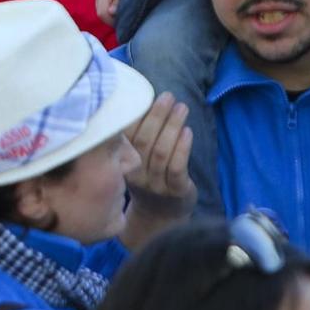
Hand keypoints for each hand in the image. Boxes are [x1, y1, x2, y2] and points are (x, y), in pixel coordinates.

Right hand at [122, 92, 195, 249]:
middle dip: (157, 115)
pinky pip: (177, 168)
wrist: (160, 216)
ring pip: (161, 152)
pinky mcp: (175, 191)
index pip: (126, 135)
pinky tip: (188, 131)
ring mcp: (156, 184)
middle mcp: (136, 174)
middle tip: (168, 97)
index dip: (136, 114)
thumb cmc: (149, 177)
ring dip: (172, 126)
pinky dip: (183, 147)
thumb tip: (143, 97)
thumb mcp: (135, 159)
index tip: (146, 93)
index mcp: (122, 163)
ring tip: (182, 108)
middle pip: (144, 141)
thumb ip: (136, 135)